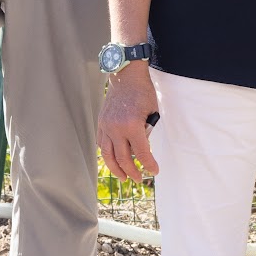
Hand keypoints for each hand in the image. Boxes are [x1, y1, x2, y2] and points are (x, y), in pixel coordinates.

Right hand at [97, 63, 159, 183]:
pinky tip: (113, 161)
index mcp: (132, 125)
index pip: (142, 153)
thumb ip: (147, 133)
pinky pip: (102, 144)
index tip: (155, 171)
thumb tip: (143, 150)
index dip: (149, 165)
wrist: (125, 76)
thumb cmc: (143, 92)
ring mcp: (106, 126)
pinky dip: (107, 155)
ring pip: (108, 155)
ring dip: (116, 169)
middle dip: (132, 172)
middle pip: (123, 159)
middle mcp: (116, 128)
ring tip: (123, 177)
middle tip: (139, 179)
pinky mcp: (101, 123)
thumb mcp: (152, 113)